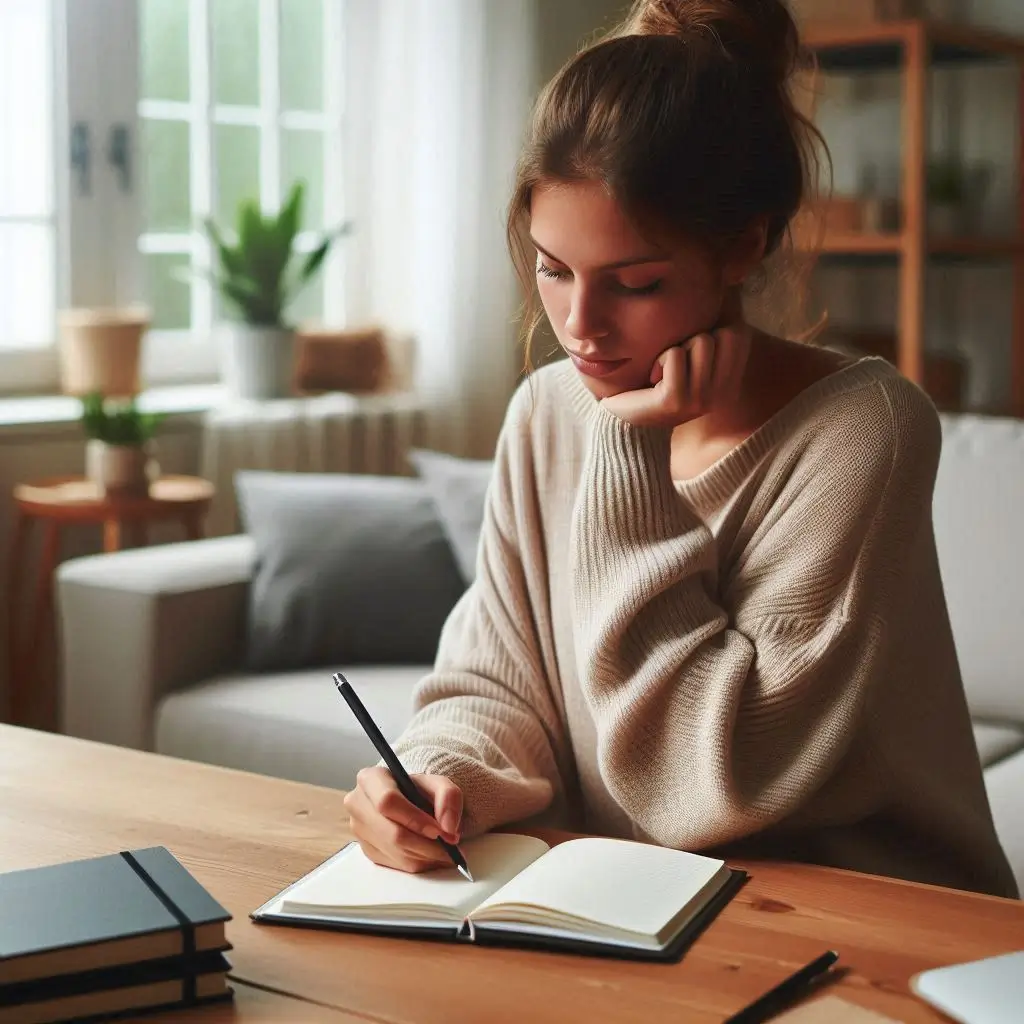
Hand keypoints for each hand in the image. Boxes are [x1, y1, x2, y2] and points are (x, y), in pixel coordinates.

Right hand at [343, 767, 463, 872]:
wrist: (409, 800)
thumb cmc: (420, 790)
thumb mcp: (438, 783)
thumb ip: (449, 797)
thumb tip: (448, 828)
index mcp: (370, 779)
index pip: (387, 802)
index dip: (415, 819)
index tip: (439, 830)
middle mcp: (357, 804)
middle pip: (392, 833)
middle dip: (426, 844)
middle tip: (450, 846)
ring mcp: (359, 830)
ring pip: (395, 852)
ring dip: (425, 856)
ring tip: (446, 851)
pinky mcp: (366, 851)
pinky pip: (395, 864)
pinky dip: (419, 863)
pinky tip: (431, 855)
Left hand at [600, 324, 750, 428]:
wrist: (624, 414)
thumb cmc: (656, 375)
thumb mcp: (689, 350)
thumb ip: (711, 322)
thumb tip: (732, 275)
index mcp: (729, 383)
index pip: (738, 334)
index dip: (712, 331)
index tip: (690, 353)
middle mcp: (721, 395)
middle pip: (720, 336)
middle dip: (692, 339)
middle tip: (675, 364)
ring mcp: (701, 401)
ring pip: (700, 342)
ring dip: (675, 349)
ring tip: (663, 372)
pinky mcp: (675, 402)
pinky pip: (675, 356)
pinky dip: (660, 360)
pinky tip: (652, 379)